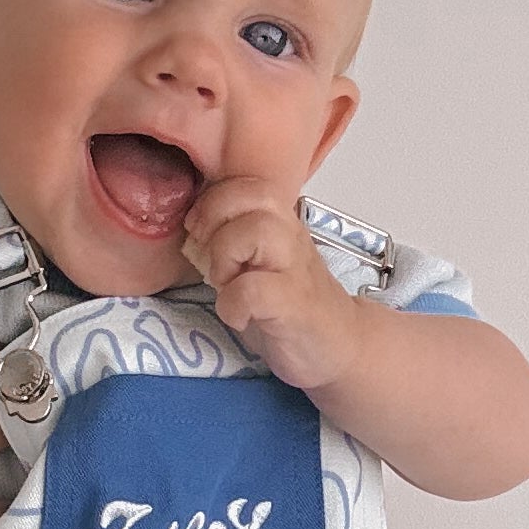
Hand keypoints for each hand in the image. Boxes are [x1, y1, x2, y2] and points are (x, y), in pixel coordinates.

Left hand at [182, 177, 369, 391]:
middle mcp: (291, 236)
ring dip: (224, 257)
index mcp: (280, 223)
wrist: (338, 345)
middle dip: (214, 220)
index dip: (212, 201)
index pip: (246, 183)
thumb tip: (190, 232)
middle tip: (205, 256)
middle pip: (252, 196)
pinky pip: (253, 290)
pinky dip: (233, 304)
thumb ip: (230, 242)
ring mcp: (295, 268)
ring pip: (256, 231)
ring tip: (224, 284)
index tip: (199, 231)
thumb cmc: (288, 306)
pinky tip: (237, 316)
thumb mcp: (257, 264)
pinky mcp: (294, 304)